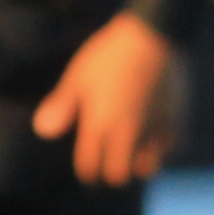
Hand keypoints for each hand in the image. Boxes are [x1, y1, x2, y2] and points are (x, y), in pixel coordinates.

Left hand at [33, 13, 181, 184]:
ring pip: (146, 168)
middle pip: (118, 174)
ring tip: (126, 153)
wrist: (148, 40)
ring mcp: (152, 130)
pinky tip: (148, 139)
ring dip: (135, 165)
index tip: (84, 168)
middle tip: (103, 162)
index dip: (85, 171)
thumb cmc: (105, 57)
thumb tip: (41, 132)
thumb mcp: (76, 79)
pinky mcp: (172, 121)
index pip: (90, 167)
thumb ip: (61, 108)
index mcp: (99, 126)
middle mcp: (127, 135)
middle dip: (108, 173)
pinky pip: (165, 150)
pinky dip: (156, 151)